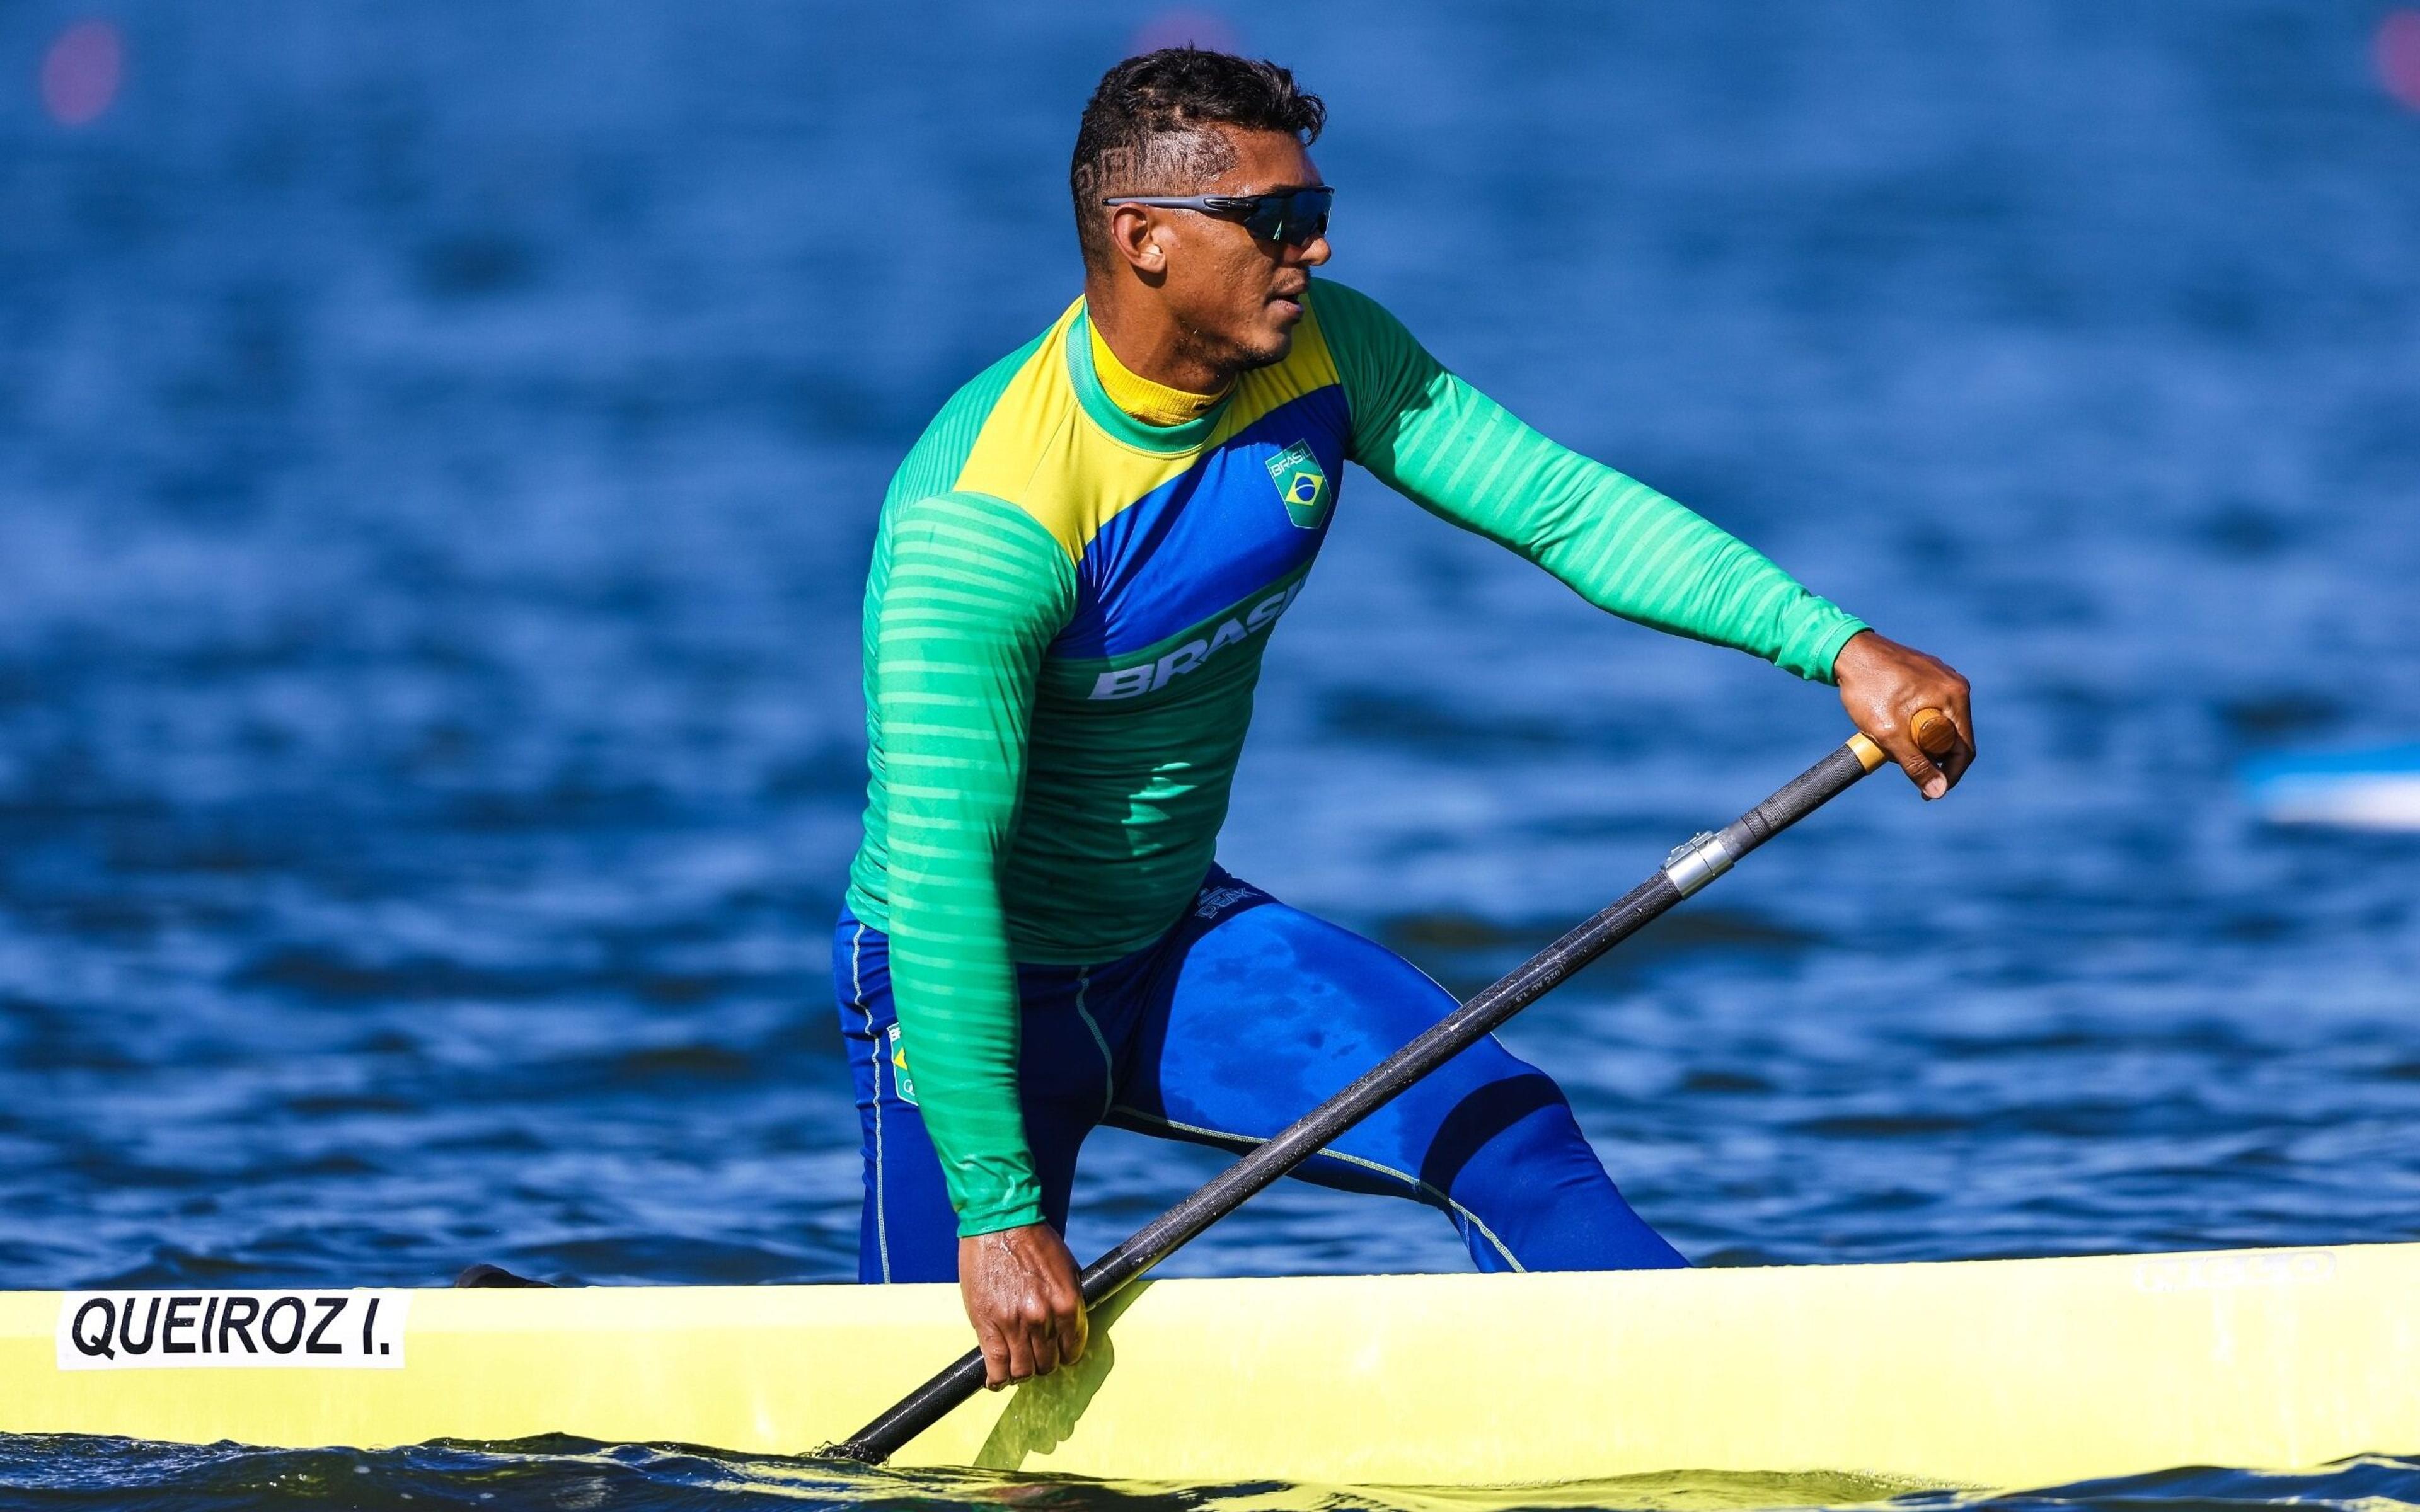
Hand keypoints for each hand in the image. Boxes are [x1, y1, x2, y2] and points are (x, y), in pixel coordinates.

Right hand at [958, 1223, 1086, 1389]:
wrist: (1000, 1221)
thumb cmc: (1034, 1240)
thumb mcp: (1065, 1268)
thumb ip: (1068, 1300)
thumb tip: (1070, 1328)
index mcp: (1067, 1303)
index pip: (1073, 1349)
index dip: (1065, 1355)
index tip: (1058, 1354)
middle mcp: (1043, 1318)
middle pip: (1047, 1364)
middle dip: (1042, 1363)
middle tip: (1034, 1356)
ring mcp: (1014, 1323)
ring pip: (1022, 1371)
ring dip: (1020, 1372)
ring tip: (1015, 1366)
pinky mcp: (987, 1325)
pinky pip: (996, 1367)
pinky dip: (997, 1378)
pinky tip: (996, 1378)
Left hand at [1831, 630, 1974, 798]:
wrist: (1846, 652)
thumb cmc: (1867, 688)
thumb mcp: (1889, 732)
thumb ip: (1915, 763)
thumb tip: (1938, 792)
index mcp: (1955, 696)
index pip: (1964, 749)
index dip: (1948, 776)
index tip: (1927, 792)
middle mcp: (1955, 685)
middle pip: (1952, 737)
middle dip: (1928, 756)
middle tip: (1899, 760)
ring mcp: (1942, 678)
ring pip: (1938, 724)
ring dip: (1917, 740)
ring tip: (1888, 738)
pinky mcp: (1927, 676)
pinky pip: (1929, 709)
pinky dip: (1912, 723)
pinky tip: (1889, 721)